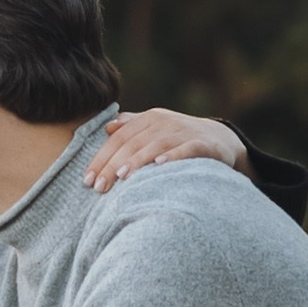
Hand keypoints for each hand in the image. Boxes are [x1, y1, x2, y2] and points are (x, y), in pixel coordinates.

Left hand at [85, 107, 247, 193]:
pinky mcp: (203, 144)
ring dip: (137, 160)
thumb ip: (132, 126)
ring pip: (156, 145)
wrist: (220, 138)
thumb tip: (107, 128)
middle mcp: (164, 122)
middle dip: (113, 165)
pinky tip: (159, 165)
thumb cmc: (178, 138)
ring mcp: (184, 132)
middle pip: (132, 143)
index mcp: (149, 119)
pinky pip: (186, 149)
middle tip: (99, 187)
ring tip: (122, 176)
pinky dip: (173, 156)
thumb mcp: (155, 129)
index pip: (118, 138)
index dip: (101, 158)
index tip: (87, 179)